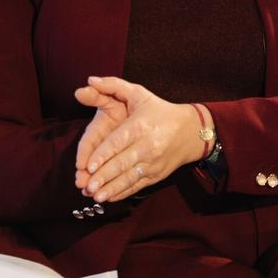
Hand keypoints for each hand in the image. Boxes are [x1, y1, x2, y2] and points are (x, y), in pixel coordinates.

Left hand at [76, 76, 208, 203]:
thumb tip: (90, 80)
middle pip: (122, 163)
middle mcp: (148, 146)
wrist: (191, 131)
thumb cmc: (159, 110)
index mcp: (140, 126)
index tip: (89, 165)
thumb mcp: (138, 93)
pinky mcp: (157, 175)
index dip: (103, 155)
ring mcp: (153, 162)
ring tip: (95, 196)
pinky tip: (109, 198)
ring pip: (129, 177)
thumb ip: (113, 85)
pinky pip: (137, 186)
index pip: (119, 142)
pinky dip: (122, 193)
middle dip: (103, 176)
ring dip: (111, 188)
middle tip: (87, 185)